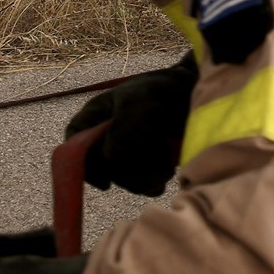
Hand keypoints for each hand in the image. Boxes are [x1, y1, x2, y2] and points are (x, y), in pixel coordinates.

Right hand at [64, 54, 198, 195]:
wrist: (199, 93)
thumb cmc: (165, 91)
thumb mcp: (137, 108)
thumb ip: (117, 140)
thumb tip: (113, 170)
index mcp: (96, 114)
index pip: (73, 143)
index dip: (82, 164)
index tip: (104, 182)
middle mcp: (107, 133)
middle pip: (99, 168)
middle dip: (123, 173)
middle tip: (148, 168)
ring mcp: (127, 148)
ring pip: (122, 178)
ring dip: (143, 177)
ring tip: (165, 163)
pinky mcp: (147, 160)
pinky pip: (142, 182)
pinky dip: (155, 179)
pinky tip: (169, 168)